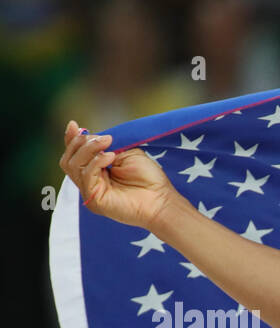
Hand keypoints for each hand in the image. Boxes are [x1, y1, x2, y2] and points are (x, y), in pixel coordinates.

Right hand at [58, 119, 178, 231]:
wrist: (161, 200)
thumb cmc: (149, 178)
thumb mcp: (125, 153)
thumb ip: (104, 145)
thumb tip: (84, 132)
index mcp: (95, 171)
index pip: (74, 154)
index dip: (72, 139)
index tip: (75, 125)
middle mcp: (90, 182)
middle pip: (69, 159)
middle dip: (82, 143)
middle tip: (104, 139)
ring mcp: (90, 192)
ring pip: (73, 165)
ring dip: (89, 150)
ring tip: (108, 144)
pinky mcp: (94, 201)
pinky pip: (86, 176)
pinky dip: (96, 162)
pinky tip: (111, 157)